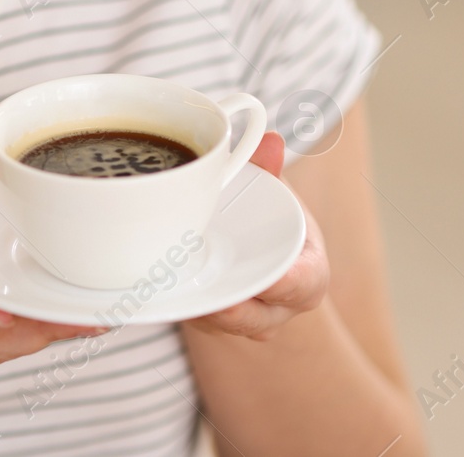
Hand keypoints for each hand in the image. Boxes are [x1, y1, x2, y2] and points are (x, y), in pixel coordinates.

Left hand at [180, 131, 328, 341]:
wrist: (260, 250)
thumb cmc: (272, 220)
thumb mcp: (275, 192)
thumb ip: (269, 169)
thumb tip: (269, 141)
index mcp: (308, 275)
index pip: (302, 284)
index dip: (285, 285)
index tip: (266, 279)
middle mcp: (277, 308)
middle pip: (254, 316)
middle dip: (227, 306)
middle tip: (200, 286)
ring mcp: (244, 321)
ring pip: (219, 322)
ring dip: (194, 305)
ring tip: (168, 283)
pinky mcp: (213, 323)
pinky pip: (195, 319)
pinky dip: (178, 303)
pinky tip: (155, 284)